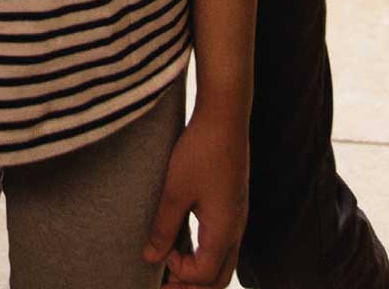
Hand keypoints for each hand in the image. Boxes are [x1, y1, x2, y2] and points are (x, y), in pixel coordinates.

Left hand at [144, 109, 246, 287]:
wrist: (225, 116)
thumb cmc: (200, 150)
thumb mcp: (175, 189)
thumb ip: (163, 226)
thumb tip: (150, 256)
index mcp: (224, 231)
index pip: (204, 275)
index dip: (179, 272)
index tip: (158, 254)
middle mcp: (236, 229)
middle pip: (219, 277)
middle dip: (192, 286)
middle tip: (165, 283)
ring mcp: (237, 217)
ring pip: (223, 261)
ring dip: (199, 271)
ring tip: (173, 266)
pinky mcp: (233, 205)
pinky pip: (223, 243)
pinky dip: (205, 253)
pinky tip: (185, 241)